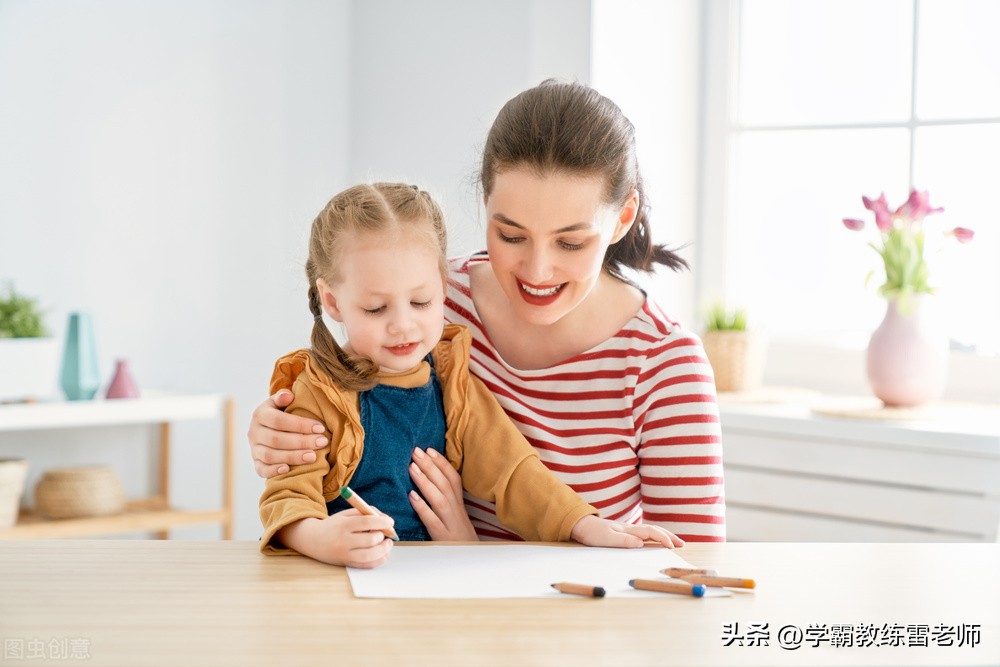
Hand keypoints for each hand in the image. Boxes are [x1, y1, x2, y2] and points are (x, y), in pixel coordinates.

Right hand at [249, 390, 328, 477]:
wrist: (268, 427)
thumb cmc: (282, 413)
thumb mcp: (280, 402)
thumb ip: (283, 397)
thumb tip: (288, 396)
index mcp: (260, 414)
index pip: (279, 420)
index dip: (300, 425)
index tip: (320, 428)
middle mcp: (254, 432)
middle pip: (276, 439)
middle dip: (301, 442)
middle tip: (322, 442)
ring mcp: (254, 449)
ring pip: (270, 456)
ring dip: (293, 457)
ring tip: (313, 456)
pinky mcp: (256, 463)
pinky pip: (261, 469)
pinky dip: (274, 471)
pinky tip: (288, 469)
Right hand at [277, 509, 394, 567]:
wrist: (312, 539)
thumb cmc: (334, 525)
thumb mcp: (346, 514)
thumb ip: (366, 513)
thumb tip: (386, 519)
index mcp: (343, 525)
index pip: (366, 522)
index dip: (382, 521)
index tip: (390, 522)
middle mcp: (343, 541)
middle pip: (370, 540)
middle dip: (382, 536)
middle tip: (385, 533)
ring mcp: (344, 554)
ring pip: (370, 556)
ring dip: (383, 550)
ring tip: (387, 544)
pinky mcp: (346, 564)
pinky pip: (366, 565)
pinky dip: (378, 560)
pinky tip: (383, 554)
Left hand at [408, 447, 477, 540]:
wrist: (470, 560)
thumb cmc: (459, 536)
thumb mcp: (456, 515)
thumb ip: (446, 498)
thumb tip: (430, 478)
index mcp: (459, 504)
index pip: (453, 478)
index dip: (442, 463)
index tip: (429, 449)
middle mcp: (456, 511)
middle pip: (445, 485)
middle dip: (430, 466)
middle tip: (415, 451)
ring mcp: (450, 523)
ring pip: (439, 499)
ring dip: (425, 482)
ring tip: (412, 467)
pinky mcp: (442, 536)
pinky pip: (432, 520)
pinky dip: (423, 507)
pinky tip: (411, 496)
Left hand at [569, 516, 685, 548]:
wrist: (582, 525)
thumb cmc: (593, 533)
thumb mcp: (606, 539)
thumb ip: (623, 541)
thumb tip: (641, 543)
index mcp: (629, 529)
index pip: (651, 532)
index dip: (662, 538)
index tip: (672, 546)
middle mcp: (631, 528)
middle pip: (655, 530)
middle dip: (669, 536)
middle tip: (682, 544)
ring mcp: (629, 529)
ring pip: (651, 531)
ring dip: (664, 535)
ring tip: (675, 542)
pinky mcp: (625, 532)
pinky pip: (645, 533)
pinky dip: (655, 536)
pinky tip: (657, 540)